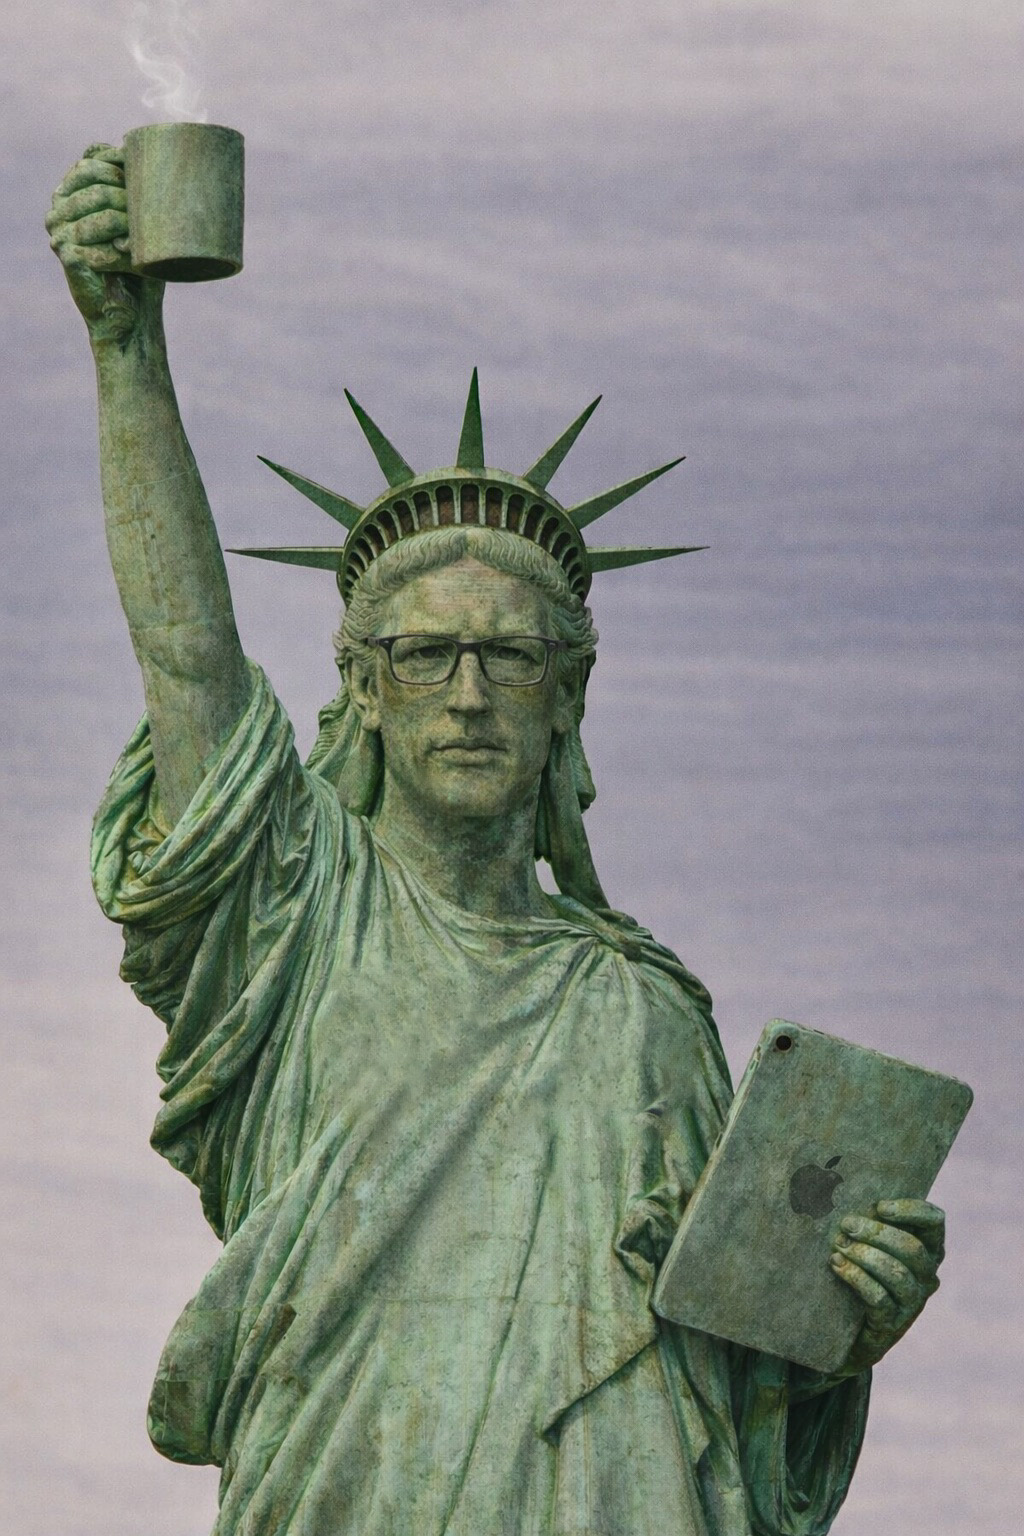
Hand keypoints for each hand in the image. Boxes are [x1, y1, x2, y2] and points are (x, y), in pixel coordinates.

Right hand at [45, 144, 163, 344]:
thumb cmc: (143, 266)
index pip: (90, 161)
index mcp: (74, 194)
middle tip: (152, 210)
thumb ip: (140, 192)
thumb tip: (157, 155)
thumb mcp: (145, 224)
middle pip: (92, 179)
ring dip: (129, 221)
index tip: (148, 171)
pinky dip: (123, 253)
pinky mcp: (68, 257)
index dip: (118, 160)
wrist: (134, 316)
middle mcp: (61, 209)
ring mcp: (61, 233)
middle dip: (126, 189)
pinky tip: (133, 257)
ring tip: (146, 235)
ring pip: (99, 210)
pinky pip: (100, 245)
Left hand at [830, 1198, 944, 1372]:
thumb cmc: (859, 1267)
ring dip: (864, 1255)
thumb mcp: (869, 1240)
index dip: (911, 1210)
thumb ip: (868, 1216)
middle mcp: (926, 1275)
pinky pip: (878, 1298)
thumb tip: (836, 1182)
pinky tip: (836, 1265)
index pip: (934, 1221)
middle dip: (877, 1233)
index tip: (880, 1205)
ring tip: (838, 1245)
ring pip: (897, 1274)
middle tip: (846, 1223)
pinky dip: (855, 1278)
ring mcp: (912, 1302)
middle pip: (912, 1249)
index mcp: (927, 1248)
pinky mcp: (892, 1323)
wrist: (848, 1326)